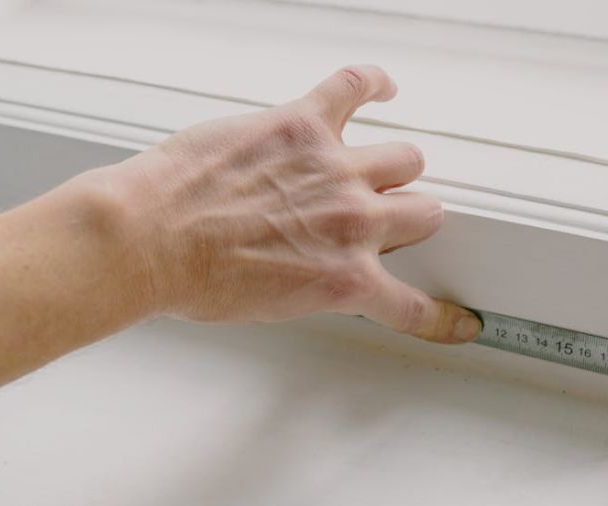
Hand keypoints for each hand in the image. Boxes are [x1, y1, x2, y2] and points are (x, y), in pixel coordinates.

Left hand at [101, 65, 480, 342]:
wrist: (148, 240)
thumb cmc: (193, 279)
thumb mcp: (270, 305)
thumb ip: (316, 284)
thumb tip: (322, 269)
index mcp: (345, 280)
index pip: (414, 307)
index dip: (443, 317)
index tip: (460, 320)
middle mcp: (354, 223)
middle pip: (424, 212)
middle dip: (409, 218)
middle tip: (385, 218)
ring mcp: (333, 169)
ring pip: (406, 156)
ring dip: (394, 166)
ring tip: (374, 166)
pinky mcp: (302, 124)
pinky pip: (355, 87)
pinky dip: (373, 83)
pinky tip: (381, 88)